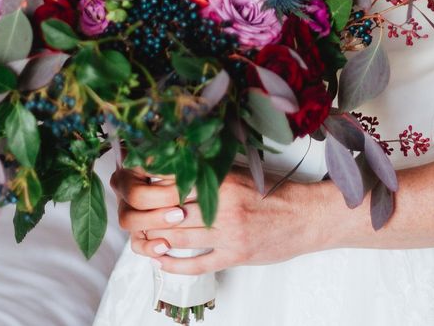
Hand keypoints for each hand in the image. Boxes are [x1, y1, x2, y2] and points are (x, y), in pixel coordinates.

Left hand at [111, 166, 319, 274]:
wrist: (306, 216)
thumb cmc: (272, 192)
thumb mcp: (239, 172)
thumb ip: (207, 171)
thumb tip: (167, 170)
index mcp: (221, 178)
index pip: (168, 180)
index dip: (142, 182)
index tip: (127, 181)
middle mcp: (221, 204)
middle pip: (164, 212)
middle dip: (138, 214)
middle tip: (128, 213)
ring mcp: (227, 233)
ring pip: (174, 239)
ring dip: (151, 240)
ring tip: (140, 237)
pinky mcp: (234, 255)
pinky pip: (194, 264)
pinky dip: (171, 264)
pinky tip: (160, 259)